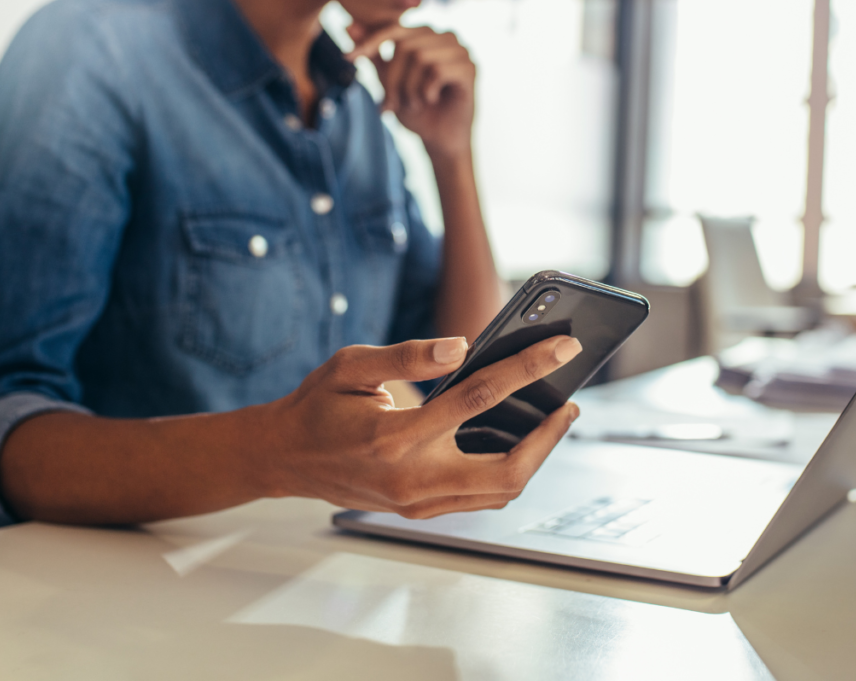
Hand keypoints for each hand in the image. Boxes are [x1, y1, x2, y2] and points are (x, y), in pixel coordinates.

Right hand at [262, 335, 582, 518]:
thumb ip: (408, 356)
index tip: (561, 350)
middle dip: (550, 436)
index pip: (479, 399)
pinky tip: (516, 442)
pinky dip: (508, 472)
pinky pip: (479, 498)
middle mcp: (411, 478)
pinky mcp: (419, 509)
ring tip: (550, 420)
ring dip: (535, 457)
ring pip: (499, 492)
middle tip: (569, 403)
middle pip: (507, 469)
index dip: (527, 369)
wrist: (286, 456)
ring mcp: (417, 501)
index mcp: (394, 437)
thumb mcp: (352, 365)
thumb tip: (462, 346)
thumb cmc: (318, 406)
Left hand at [347, 23, 476, 161]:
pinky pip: (437, 71)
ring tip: (414, 104)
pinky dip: (426, 91)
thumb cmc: (416, 110)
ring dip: (410, 88)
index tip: (347, 58)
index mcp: (426, 35)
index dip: (370, 42)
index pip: (394, 28)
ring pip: (420, 58)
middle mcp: (445, 37)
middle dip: (393, 79)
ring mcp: (460, 50)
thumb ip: (373, 54)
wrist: (439, 139)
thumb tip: (348, 27)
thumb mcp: (388, 81)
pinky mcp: (469, 68)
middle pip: (406, 46)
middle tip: (391, 104)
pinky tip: (432, 100)